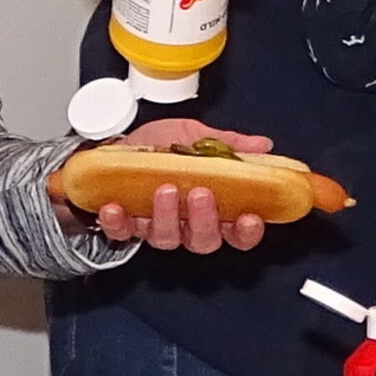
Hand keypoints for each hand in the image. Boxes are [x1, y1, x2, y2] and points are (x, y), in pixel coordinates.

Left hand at [52, 119, 272, 252]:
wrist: (114, 146)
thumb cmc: (158, 145)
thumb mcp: (194, 135)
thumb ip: (228, 144)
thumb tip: (261, 144)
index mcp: (213, 206)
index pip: (238, 231)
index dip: (247, 231)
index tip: (249, 218)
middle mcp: (187, 223)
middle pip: (205, 240)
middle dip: (205, 220)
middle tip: (202, 193)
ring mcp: (156, 227)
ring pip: (167, 239)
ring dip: (166, 216)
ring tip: (164, 189)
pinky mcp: (125, 226)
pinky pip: (122, 233)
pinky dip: (118, 222)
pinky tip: (115, 206)